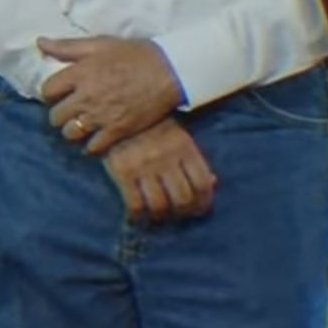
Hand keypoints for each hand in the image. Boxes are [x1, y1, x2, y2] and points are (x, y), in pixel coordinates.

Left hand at [35, 35, 184, 154]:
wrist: (169, 71)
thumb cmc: (134, 54)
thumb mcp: (99, 44)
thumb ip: (67, 46)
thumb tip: (39, 42)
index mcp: (79, 74)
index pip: (47, 91)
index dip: (50, 93)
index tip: (58, 93)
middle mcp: (85, 98)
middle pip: (55, 116)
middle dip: (59, 114)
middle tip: (68, 111)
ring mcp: (101, 117)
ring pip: (70, 133)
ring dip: (72, 130)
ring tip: (80, 125)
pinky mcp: (117, 131)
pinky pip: (93, 147)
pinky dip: (91, 145)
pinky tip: (95, 138)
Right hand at [99, 119, 215, 224]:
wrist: (116, 111)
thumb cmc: (151, 126)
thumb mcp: (177, 136)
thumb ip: (193, 159)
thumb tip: (211, 183)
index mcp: (184, 146)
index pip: (202, 184)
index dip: (203, 203)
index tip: (198, 209)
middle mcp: (166, 157)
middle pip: (183, 199)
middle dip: (182, 213)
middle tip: (177, 214)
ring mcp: (144, 165)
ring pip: (160, 205)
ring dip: (160, 217)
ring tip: (158, 216)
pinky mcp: (123, 171)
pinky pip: (135, 203)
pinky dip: (137, 216)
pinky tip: (137, 215)